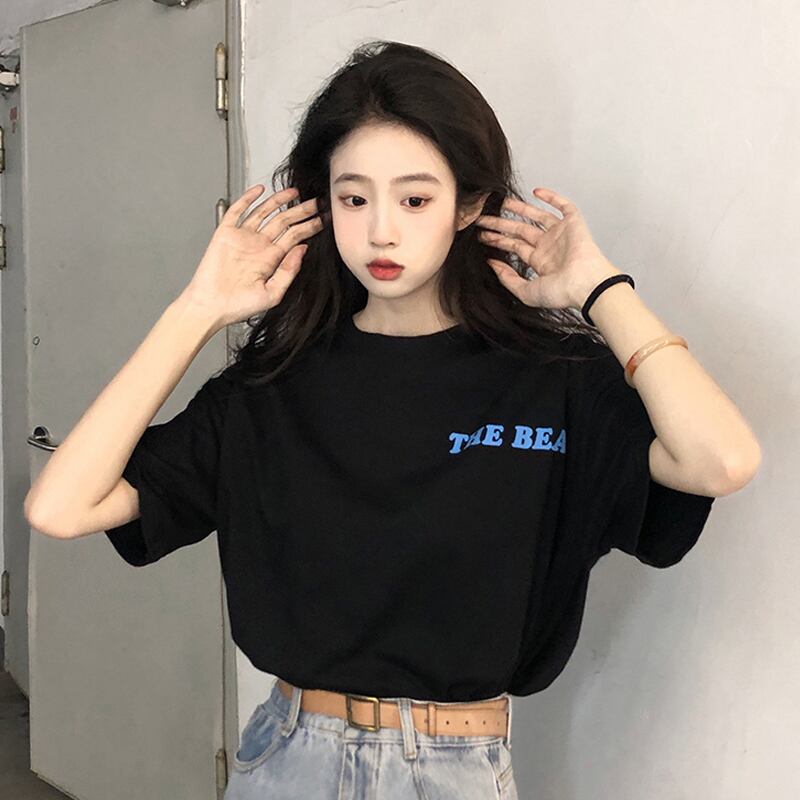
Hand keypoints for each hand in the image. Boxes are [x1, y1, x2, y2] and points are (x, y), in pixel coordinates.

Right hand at [183, 184, 324, 327]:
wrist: (211, 306)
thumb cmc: (238, 306)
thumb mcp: (273, 294)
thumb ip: (289, 272)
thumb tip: (302, 249)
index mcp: (271, 259)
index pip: (295, 236)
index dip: (310, 226)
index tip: (324, 218)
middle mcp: (259, 246)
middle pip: (284, 221)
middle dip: (301, 210)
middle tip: (316, 201)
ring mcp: (243, 238)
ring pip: (264, 212)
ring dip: (279, 200)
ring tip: (295, 192)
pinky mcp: (225, 234)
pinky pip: (237, 211)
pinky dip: (247, 199)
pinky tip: (259, 190)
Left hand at [476, 187, 620, 310]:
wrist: (585, 285)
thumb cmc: (561, 292)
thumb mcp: (526, 291)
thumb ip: (508, 279)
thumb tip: (492, 264)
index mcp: (540, 262)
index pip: (515, 246)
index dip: (498, 240)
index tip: (482, 235)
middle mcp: (549, 246)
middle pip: (520, 230)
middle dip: (501, 224)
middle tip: (483, 218)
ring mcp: (560, 234)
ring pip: (536, 216)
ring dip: (519, 208)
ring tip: (500, 202)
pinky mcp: (573, 223)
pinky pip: (563, 206)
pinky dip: (552, 198)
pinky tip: (536, 192)